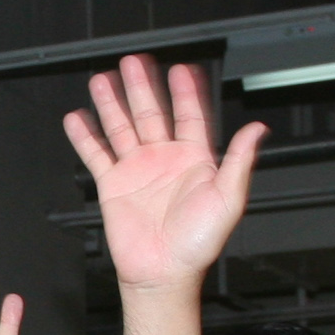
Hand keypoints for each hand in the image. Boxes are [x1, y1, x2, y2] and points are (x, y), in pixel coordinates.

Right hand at [66, 56, 261, 299]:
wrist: (163, 271)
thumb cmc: (198, 243)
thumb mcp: (230, 198)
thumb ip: (240, 160)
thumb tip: (256, 128)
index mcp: (195, 158)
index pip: (190, 115)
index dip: (186, 91)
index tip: (180, 69)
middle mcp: (164, 159)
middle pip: (152, 113)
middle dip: (142, 86)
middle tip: (133, 63)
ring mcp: (137, 170)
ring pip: (122, 127)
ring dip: (112, 103)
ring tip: (102, 80)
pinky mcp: (113, 185)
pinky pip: (96, 155)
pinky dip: (85, 137)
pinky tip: (78, 119)